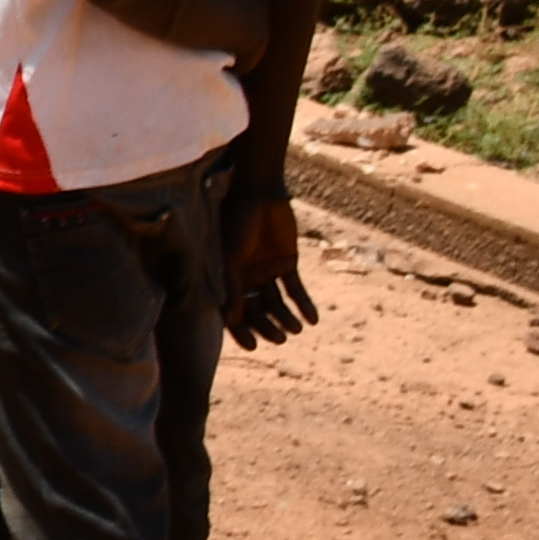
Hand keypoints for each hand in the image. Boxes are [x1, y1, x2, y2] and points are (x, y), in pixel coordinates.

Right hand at [224, 188, 318, 347]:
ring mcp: (267, 270)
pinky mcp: (287, 263)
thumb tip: (231, 320)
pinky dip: (304, 305)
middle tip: (280, 339)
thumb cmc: (236, 221)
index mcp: (226, 277)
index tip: (253, 346)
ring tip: (296, 329)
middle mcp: (246, 277)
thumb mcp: (231, 257)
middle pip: (257, 310)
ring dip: (287, 318)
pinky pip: (296, 290)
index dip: (241, 330)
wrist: (259, 193)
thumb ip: (231, 287)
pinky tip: (312, 319)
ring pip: (278, 303)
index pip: (233, 310)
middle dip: (268, 326)